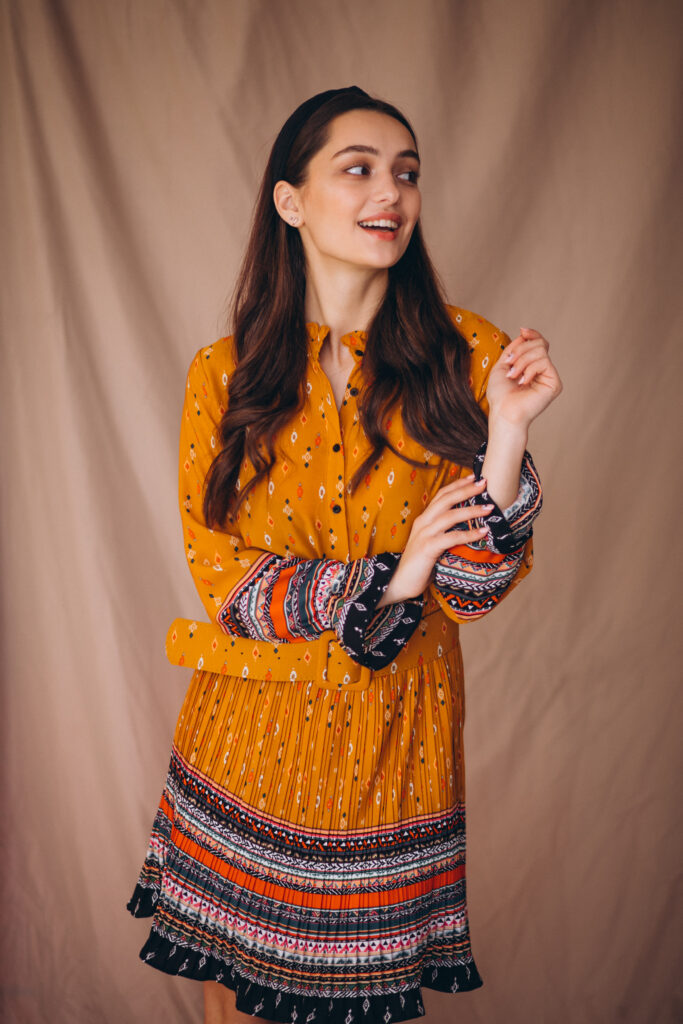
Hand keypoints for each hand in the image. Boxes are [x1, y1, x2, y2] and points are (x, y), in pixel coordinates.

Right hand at [376, 475, 491, 605]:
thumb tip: (468, 529)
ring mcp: (424, 535)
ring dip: (471, 510)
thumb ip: (444, 534)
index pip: (441, 496)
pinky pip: (451, 537)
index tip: (473, 477)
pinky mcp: (427, 548)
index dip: (456, 485)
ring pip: (450, 516)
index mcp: (424, 520)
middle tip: (484, 483)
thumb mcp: (432, 544)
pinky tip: (483, 532)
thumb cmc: (419, 565)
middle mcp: (423, 523)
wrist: (400, 583)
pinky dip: (468, 534)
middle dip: (466, 490)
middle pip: (446, 500)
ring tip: (488, 507)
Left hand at [485, 327, 561, 428]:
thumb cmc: (500, 394)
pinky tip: (523, 382)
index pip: (538, 343)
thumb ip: (514, 348)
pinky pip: (544, 362)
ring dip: (522, 361)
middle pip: (540, 343)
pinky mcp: (554, 383)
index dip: (532, 334)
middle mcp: (543, 370)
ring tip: (513, 375)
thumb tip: (524, 332)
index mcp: (531, 366)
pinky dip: (529, 369)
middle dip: (521, 350)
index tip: (522, 331)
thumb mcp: (503, 365)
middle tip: (510, 364)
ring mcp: (549, 376)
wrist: (503, 412)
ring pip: (541, 351)